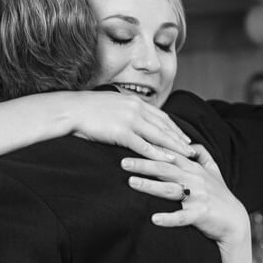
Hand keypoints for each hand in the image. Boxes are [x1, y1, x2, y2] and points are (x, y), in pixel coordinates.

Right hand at [69, 91, 194, 160]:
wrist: (70, 109)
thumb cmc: (85, 110)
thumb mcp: (110, 105)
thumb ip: (124, 111)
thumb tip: (128, 118)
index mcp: (134, 101)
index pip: (161, 116)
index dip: (174, 128)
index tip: (183, 137)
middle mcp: (136, 108)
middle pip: (164, 126)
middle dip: (180, 138)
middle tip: (192, 149)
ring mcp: (130, 120)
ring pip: (159, 135)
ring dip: (175, 147)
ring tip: (187, 157)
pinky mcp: (121, 132)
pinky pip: (144, 145)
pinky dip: (158, 153)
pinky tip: (168, 160)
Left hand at [122, 144, 248, 244]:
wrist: (235, 221)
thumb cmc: (220, 195)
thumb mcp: (213, 171)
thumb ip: (202, 155)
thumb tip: (191, 144)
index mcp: (194, 168)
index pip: (169, 155)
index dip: (152, 149)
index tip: (133, 143)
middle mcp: (194, 179)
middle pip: (165, 169)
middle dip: (143, 164)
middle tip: (123, 162)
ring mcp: (198, 196)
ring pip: (170, 189)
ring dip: (150, 186)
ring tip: (132, 182)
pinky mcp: (201, 214)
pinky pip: (182, 217)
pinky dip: (169, 218)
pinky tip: (154, 219)